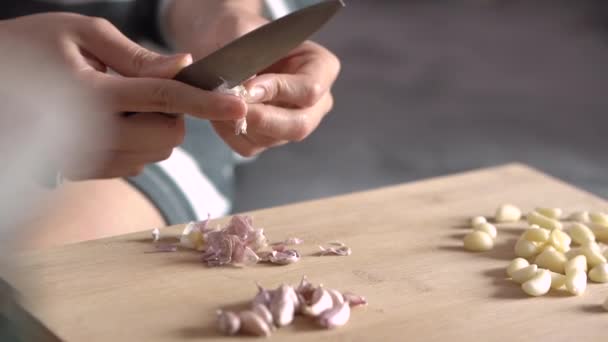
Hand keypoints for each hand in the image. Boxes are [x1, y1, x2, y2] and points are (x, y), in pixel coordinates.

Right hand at [0, 13, 246, 179]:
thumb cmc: (28, 48)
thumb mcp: (79, 33)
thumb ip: (134, 55)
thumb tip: (182, 66)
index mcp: (92, 93)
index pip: (164, 98)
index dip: (207, 102)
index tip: (239, 105)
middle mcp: (92, 134)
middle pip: (168, 137)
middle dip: (174, 115)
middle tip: (147, 89)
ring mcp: (88, 158)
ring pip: (154, 154)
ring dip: (154, 128)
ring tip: (119, 102)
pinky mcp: (84, 171)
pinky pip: (134, 164)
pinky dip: (138, 142)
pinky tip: (112, 121)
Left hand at [167, 2, 340, 156]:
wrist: (220, 43)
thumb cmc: (237, 30)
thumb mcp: (242, 30)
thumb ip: (248, 55)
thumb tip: (248, 88)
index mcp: (321, 67)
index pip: (310, 90)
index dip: (278, 91)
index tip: (246, 87)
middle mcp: (316, 101)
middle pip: (299, 125)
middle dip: (262, 119)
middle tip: (231, 106)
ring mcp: (294, 122)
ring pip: (273, 139)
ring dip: (241, 124)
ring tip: (217, 101)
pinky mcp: (269, 138)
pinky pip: (251, 146)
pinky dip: (230, 133)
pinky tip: (218, 112)